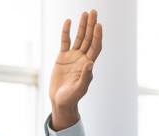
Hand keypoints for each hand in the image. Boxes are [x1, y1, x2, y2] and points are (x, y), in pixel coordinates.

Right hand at [49, 10, 101, 130]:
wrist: (60, 101)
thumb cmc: (71, 98)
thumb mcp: (79, 89)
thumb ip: (86, 77)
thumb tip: (90, 63)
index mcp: (88, 65)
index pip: (95, 47)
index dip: (97, 36)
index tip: (98, 25)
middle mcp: (82, 58)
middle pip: (88, 39)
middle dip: (91, 25)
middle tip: (93, 12)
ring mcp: (72, 56)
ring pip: (79, 38)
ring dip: (82, 26)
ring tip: (84, 13)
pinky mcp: (62, 57)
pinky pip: (65, 41)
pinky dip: (66, 32)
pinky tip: (68, 22)